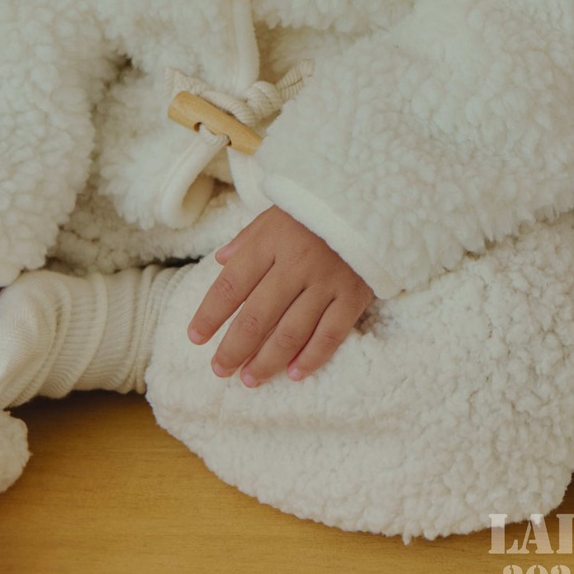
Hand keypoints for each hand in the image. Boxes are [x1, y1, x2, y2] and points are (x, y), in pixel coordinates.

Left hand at [187, 205, 373, 385]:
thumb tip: (219, 261)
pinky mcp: (354, 295)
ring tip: (249, 379)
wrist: (377, 194)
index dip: (210, 314)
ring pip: (290, 332)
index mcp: (271, 241)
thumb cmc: (320, 204)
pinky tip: (294, 373)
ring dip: (266, 361)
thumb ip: (249, 238)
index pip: (232, 285)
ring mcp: (327, 282)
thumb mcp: (278, 211)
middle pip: (256, 317)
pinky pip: (330, 334)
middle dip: (233, 349)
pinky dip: (312, 357)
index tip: (196, 337)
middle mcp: (296, 264)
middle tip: (220, 369)